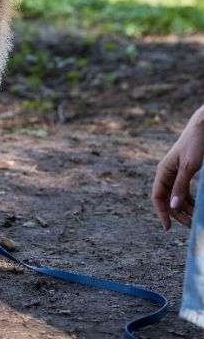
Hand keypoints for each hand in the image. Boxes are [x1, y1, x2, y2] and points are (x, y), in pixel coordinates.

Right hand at [152, 106, 203, 229]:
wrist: (202, 128)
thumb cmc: (194, 145)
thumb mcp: (188, 167)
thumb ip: (180, 186)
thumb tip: (173, 206)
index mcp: (163, 171)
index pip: (157, 197)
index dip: (161, 212)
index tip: (168, 228)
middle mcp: (166, 173)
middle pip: (167, 199)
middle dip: (177, 214)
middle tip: (190, 226)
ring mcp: (175, 173)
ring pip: (176, 197)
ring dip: (185, 209)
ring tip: (196, 219)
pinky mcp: (184, 172)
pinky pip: (183, 191)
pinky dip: (190, 201)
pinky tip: (197, 208)